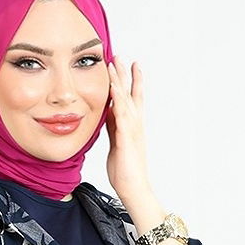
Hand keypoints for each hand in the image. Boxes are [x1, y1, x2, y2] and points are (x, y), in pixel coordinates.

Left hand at [104, 54, 150, 200]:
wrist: (133, 188)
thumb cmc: (125, 171)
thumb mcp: (116, 144)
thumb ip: (114, 128)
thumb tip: (108, 116)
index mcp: (131, 127)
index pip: (131, 100)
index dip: (131, 83)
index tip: (129, 66)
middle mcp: (135, 125)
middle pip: (131, 94)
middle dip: (125, 75)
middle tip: (120, 56)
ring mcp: (132, 130)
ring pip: (126, 100)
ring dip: (120, 81)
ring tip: (115, 63)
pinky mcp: (127, 138)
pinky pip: (122, 115)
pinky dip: (118, 100)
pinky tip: (114, 88)